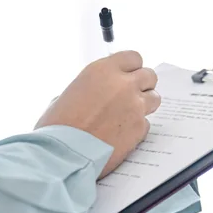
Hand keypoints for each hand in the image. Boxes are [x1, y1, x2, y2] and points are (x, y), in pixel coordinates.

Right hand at [36, 51, 160, 177]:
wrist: (64, 155)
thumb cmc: (58, 127)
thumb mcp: (66, 95)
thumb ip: (88, 88)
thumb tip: (92, 94)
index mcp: (102, 71)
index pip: (132, 57)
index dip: (130, 68)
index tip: (126, 76)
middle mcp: (122, 84)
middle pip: (149, 75)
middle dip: (142, 85)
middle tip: (130, 96)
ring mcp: (135, 106)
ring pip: (154, 98)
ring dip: (144, 104)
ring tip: (128, 115)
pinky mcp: (139, 129)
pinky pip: (146, 124)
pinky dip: (137, 128)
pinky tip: (122, 135)